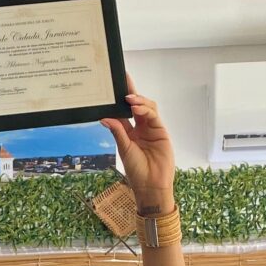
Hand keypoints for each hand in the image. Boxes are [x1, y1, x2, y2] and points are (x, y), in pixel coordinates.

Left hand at [100, 75, 175, 207]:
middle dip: (130, 92)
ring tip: (128, 98)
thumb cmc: (137, 171)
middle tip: (122, 80)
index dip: (119, 99)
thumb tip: (104, 118)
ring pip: (147, 107)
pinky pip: (153, 116)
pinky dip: (145, 110)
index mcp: (129, 132)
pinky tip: (136, 108)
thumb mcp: (124, 149)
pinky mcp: (161, 131)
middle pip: (136, 105)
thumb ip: (118, 132)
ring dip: (138, 100)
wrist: (151, 186)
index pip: (123, 112)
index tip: (112, 86)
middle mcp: (140, 128)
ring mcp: (152, 128)